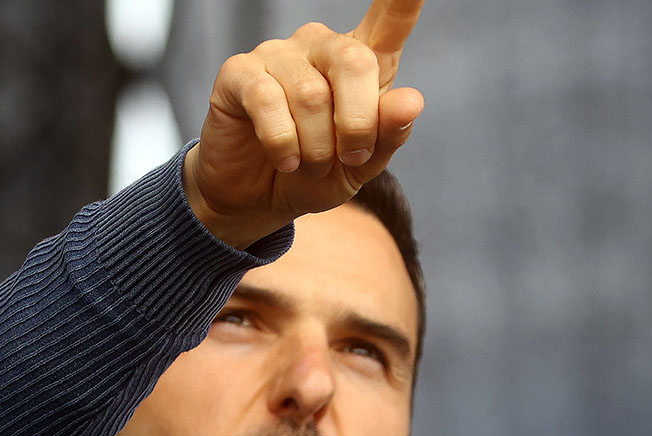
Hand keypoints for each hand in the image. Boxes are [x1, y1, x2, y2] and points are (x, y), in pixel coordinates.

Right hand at [183, 0, 424, 248]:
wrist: (259, 200)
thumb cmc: (317, 174)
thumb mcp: (362, 166)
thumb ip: (389, 134)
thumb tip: (412, 100)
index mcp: (361, 62)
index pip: (389, 21)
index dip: (403, 1)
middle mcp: (321, 46)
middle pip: (354, 62)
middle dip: (357, 125)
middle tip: (348, 158)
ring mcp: (278, 54)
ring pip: (311, 94)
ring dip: (316, 146)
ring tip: (308, 164)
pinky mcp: (239, 72)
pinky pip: (269, 102)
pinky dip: (283, 143)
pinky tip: (285, 159)